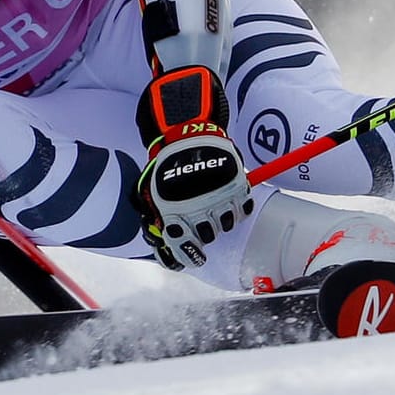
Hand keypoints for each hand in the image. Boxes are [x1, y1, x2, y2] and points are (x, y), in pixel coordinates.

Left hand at [134, 66, 253, 269]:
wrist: (189, 134)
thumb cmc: (168, 164)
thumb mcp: (152, 190)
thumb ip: (156, 216)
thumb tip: (162, 241)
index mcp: (173, 213)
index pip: (181, 248)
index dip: (187, 257)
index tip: (193, 259)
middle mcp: (197, 209)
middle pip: (207, 239)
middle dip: (203, 233)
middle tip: (201, 220)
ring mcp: (219, 199)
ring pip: (225, 226)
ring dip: (220, 220)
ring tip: (213, 205)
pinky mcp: (236, 188)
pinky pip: (242, 211)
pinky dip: (237, 208)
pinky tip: (227, 198)